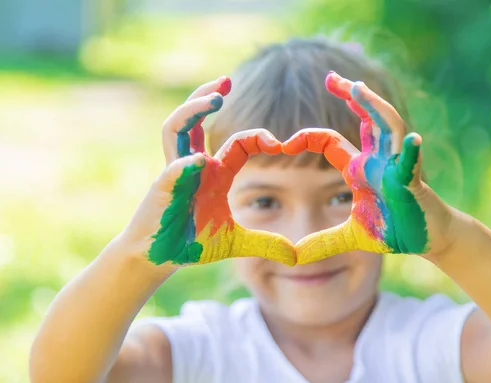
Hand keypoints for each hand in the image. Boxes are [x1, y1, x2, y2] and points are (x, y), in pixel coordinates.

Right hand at [121, 77, 295, 266]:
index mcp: (215, 173)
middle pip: (196, 121)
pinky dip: (184, 165)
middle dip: (207, 98)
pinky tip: (199, 162)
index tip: (279, 143)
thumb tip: (295, 257)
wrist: (160, 259)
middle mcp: (194, 166)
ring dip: (192, 112)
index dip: (257, 137)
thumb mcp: (237, 242)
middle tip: (227, 81)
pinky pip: (172, 170)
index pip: (237, 143)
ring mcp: (175, 173)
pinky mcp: (162, 190)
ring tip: (213, 98)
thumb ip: (265, 243)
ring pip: (176, 130)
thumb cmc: (193, 244)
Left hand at [282, 72, 461, 263]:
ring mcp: (397, 167)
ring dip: (375, 108)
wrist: (427, 238)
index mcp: (361, 169)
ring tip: (358, 88)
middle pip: (366, 119)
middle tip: (331, 77)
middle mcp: (379, 160)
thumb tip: (294, 255)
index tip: (286, 141)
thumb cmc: (393, 230)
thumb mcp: (350, 237)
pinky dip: (411, 153)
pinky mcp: (413, 183)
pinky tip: (412, 141)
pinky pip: (411, 164)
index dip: (309, 137)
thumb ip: (323, 242)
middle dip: (351, 97)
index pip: (331, 142)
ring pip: (388, 129)